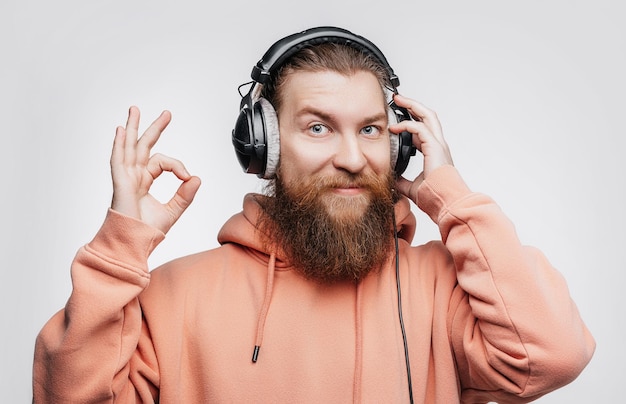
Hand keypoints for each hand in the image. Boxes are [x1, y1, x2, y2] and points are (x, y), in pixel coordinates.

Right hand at [110, 106, 200, 233]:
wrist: (134, 245)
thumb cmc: (146, 232)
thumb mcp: (174, 211)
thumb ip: (185, 195)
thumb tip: (197, 178)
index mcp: (144, 181)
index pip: (162, 162)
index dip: (177, 166)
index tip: (188, 176)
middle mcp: (133, 177)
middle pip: (143, 146)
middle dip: (154, 128)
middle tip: (166, 113)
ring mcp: (125, 178)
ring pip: (130, 147)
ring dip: (133, 127)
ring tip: (135, 109)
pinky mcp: (120, 183)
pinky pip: (118, 160)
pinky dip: (120, 144)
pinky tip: (122, 130)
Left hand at [390, 94, 452, 203]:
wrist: (442, 202)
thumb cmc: (433, 196)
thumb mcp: (410, 187)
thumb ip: (402, 181)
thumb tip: (391, 180)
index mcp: (434, 152)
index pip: (423, 129)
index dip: (410, 122)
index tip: (395, 120)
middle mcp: (438, 145)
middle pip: (428, 116)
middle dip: (413, 105)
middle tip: (398, 99)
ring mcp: (438, 144)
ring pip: (428, 116)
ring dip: (412, 106)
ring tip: (399, 100)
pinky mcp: (435, 147)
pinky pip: (421, 129)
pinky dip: (407, 125)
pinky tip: (395, 128)